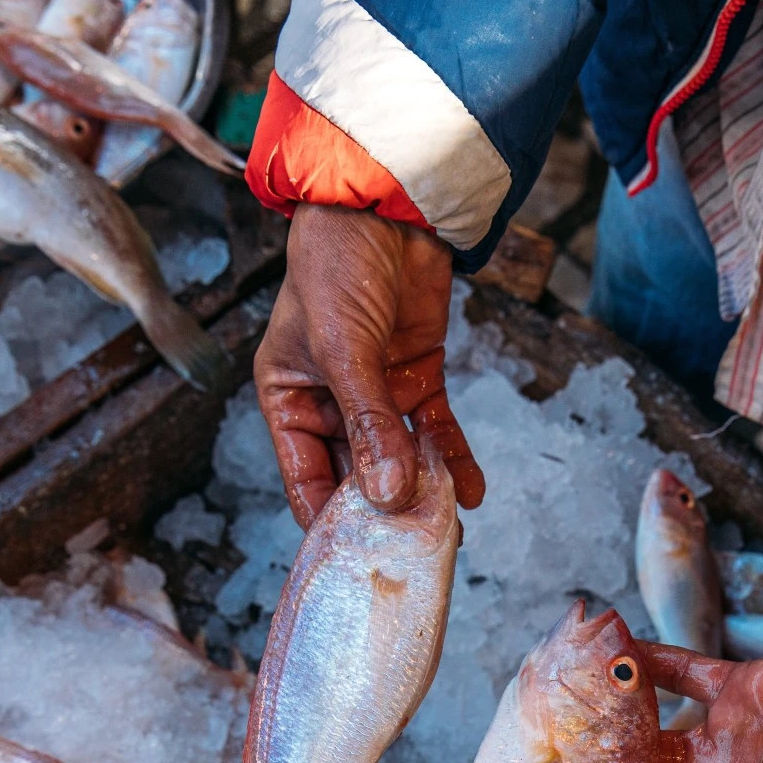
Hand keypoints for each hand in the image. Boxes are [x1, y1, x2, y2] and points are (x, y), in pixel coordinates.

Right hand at [253, 204, 484, 526]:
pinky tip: (473, 493)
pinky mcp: (418, 379)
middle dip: (385, 512)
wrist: (387, 202)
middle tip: (413, 550)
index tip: (359, 560)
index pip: (304, 481)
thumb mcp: (343, 346)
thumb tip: (390, 493)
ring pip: (401, 460)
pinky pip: (436, 433)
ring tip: (447, 527)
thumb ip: (368, 422)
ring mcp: (378, 395)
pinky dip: (454, 461)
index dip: (330, 523)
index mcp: (289, 401)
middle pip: (357, 477)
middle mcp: (331, 405)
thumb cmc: (337, 263)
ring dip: (424, 491)